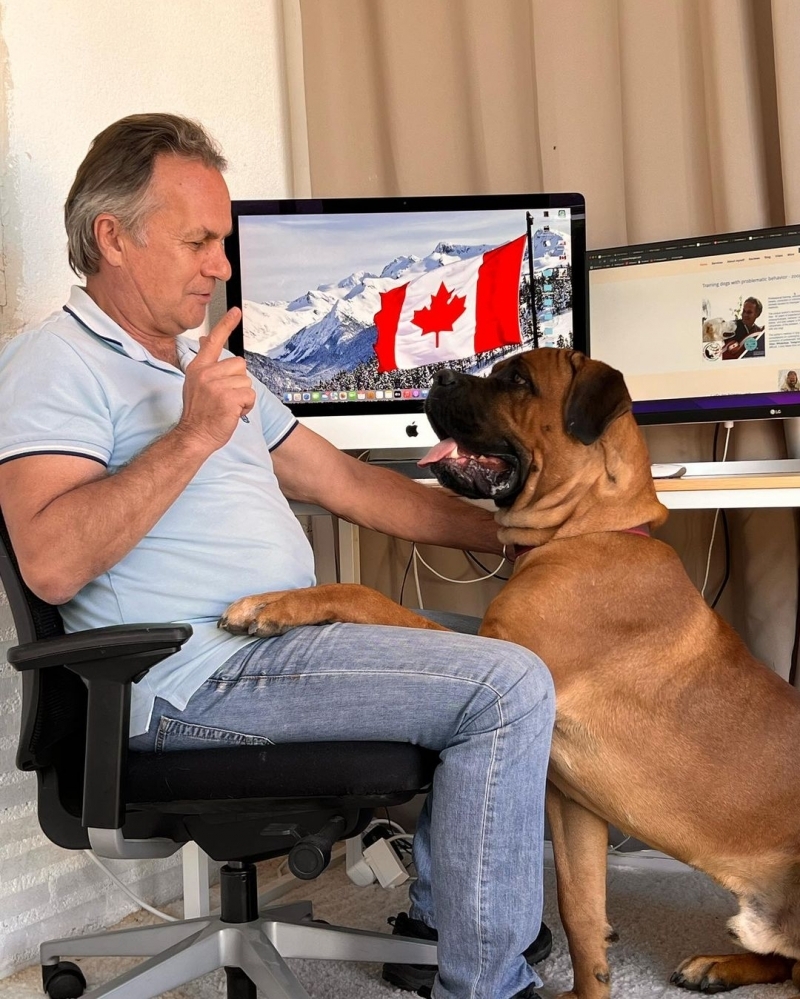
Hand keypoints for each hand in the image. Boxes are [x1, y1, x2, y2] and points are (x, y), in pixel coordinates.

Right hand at [178, 308, 254, 451]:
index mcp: (198, 368)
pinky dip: (246, 406)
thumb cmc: (198, 413)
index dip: (226, 324)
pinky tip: (233, 412)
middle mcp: (206, 373)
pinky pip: (250, 395)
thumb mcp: (195, 383)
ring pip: (246, 381)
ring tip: (227, 405)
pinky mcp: (228, 397)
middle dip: (238, 381)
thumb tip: (205, 341)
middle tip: (224, 396)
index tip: (236, 311)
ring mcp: (216, 385)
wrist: (194, 435)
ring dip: (242, 395)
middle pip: (240, 364)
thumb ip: (204, 363)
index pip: (213, 341)